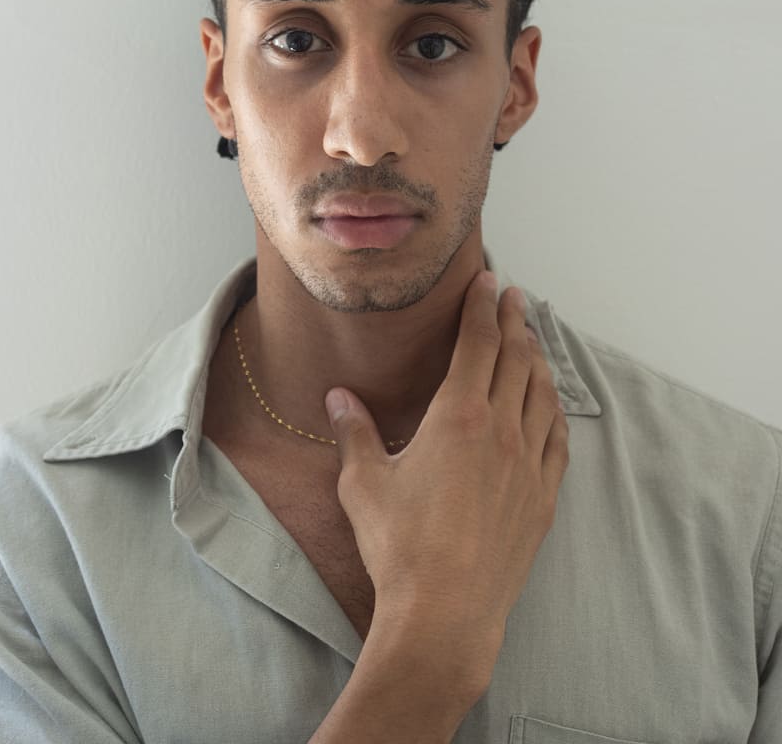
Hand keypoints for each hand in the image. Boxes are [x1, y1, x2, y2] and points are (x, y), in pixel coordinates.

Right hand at [324, 270, 569, 688]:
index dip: (483, 307)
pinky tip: (551, 405)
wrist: (445, 614)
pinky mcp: (543, 499)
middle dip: (515, 321)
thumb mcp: (363, 483)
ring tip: (532, 340)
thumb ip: (354, 432)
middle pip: (517, 358)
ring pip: (542, 394)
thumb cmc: (399, 547)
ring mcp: (528, 464)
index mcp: (458, 415)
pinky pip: (557, 439)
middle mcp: (501, 430)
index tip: (489, 281)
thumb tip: (338, 397)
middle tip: (514, 296)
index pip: (478, 343)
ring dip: (538, 359)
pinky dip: (554, 410)